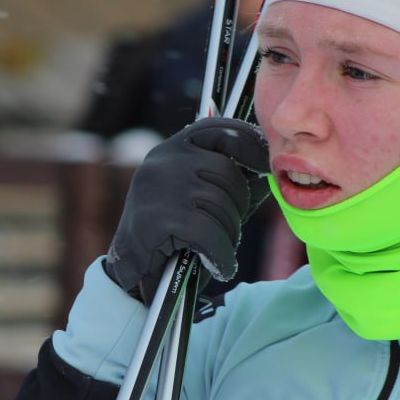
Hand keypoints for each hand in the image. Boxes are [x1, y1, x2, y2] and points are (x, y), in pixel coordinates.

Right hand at [105, 118, 269, 302]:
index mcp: (172, 148)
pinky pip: (208, 234)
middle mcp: (163, 160)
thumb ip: (229, 182)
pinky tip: (220, 266)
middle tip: (232, 230)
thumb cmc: (174, 233)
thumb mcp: (199, 197)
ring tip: (221, 250)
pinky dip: (221, 255)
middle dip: (239, 205)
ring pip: (220, 205)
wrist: (132, 271)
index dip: (249, 142)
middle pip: (226, 172)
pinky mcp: (156, 219)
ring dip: (229, 234)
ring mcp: (158, 187)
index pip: (217, 128)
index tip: (265, 164)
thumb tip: (268, 174)